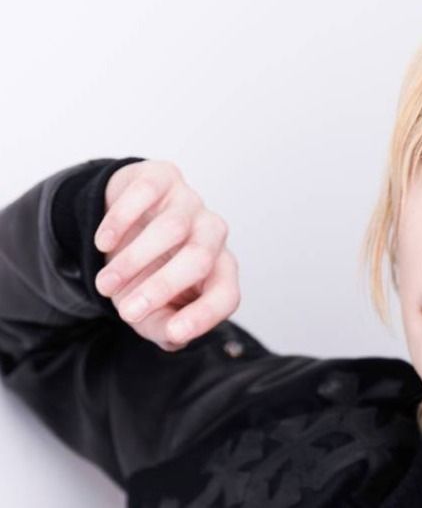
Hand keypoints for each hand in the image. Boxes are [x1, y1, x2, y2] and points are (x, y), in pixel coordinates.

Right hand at [92, 160, 240, 351]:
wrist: (123, 221)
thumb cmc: (146, 271)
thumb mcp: (152, 307)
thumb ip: (163, 326)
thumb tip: (173, 335)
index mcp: (218, 269)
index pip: (226, 293)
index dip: (205, 314)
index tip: (174, 331)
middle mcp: (212, 234)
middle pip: (200, 259)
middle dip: (162, 288)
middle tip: (125, 312)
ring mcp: (190, 203)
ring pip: (171, 229)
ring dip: (133, 261)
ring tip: (104, 285)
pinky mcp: (163, 178)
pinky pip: (146, 194)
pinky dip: (121, 221)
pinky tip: (103, 243)